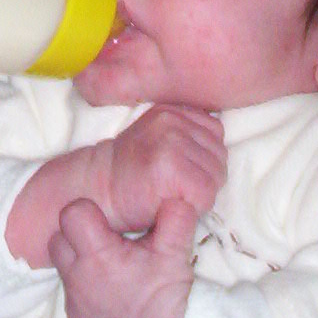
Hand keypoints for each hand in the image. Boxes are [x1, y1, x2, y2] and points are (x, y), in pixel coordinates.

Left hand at [48, 195, 198, 317]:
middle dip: (77, 237)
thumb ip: (172, 214)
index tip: (107, 222)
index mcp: (98, 255)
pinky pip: (71, 299)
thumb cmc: (172, 292)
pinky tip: (112, 297)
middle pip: (58, 240)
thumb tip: (176, 192)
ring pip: (64, 270)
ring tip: (112, 271)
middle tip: (106, 243)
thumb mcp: (175, 249)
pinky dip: (86, 294)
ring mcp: (75, 305)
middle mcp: (78, 280)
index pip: (71, 214)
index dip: (88, 213)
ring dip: (81, 265)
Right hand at [100, 103, 225, 229]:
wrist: (98, 192)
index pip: (215, 133)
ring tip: (171, 193)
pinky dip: (195, 207)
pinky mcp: (171, 167)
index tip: (178, 168)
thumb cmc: (131, 174)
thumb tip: (218, 146)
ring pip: (215, 176)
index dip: (203, 157)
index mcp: (171, 110)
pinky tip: (171, 202)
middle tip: (174, 186)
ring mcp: (171, 142)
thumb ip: (187, 134)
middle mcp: (172, 121)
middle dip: (205, 176)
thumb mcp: (157, 139)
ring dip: (200, 194)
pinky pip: (206, 194)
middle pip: (219, 155)